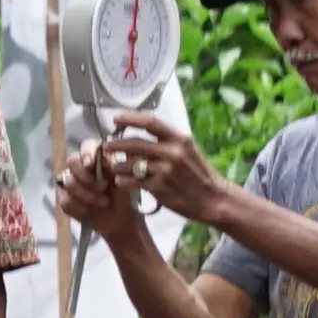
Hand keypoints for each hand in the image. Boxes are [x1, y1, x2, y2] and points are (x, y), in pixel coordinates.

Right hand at [49, 139, 141, 234]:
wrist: (122, 223)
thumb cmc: (126, 199)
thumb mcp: (126, 180)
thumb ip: (114, 165)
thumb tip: (103, 156)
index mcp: (98, 160)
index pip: (87, 146)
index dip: (86, 153)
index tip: (90, 164)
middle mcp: (82, 169)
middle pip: (72, 161)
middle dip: (87, 176)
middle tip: (103, 187)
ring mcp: (71, 184)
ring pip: (68, 183)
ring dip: (87, 195)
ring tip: (102, 203)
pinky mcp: (65, 200)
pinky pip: (65, 201)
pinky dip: (80, 208)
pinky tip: (90, 212)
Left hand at [100, 109, 225, 224]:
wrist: (212, 199)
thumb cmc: (198, 175)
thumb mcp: (187, 152)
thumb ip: (165, 144)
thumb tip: (137, 138)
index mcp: (180, 140)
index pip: (151, 122)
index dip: (130, 118)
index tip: (116, 119)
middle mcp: (173, 152)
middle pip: (135, 143)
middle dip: (115, 144)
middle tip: (105, 146)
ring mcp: (165, 170)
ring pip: (130, 163)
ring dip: (117, 166)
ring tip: (114, 168)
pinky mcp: (159, 187)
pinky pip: (132, 181)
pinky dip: (123, 181)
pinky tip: (121, 182)